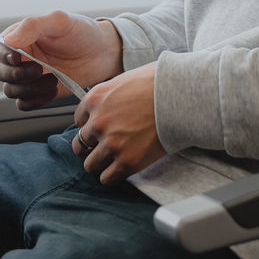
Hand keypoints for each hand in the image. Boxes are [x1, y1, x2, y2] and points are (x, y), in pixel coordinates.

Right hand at [0, 10, 122, 110]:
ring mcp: (29, 77)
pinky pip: (25, 104)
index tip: (17, 57)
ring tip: (52, 79)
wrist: (103, 52)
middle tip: (40, 69)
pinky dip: (35, 101)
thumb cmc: (82, 32)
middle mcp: (21, 58)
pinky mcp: (39, 92)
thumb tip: (8, 40)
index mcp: (21, 37)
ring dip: (29, 89)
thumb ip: (32, 26)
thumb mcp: (59, 21)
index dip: (3, 55)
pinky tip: (52, 90)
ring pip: (11, 90)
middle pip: (1, 72)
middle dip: (18, 74)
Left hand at [71, 62, 166, 184]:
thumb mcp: (124, 80)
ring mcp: (111, 143)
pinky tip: (121, 168)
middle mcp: (98, 122)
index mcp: (95, 99)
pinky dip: (112, 175)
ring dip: (100, 163)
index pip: (78, 120)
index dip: (90, 125)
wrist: (180, 95)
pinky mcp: (127, 161)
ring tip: (113, 160)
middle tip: (104, 146)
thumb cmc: (157, 83)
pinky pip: (107, 178)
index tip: (99, 129)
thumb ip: (110, 96)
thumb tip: (109, 105)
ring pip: (90, 165)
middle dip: (91, 146)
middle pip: (80, 144)